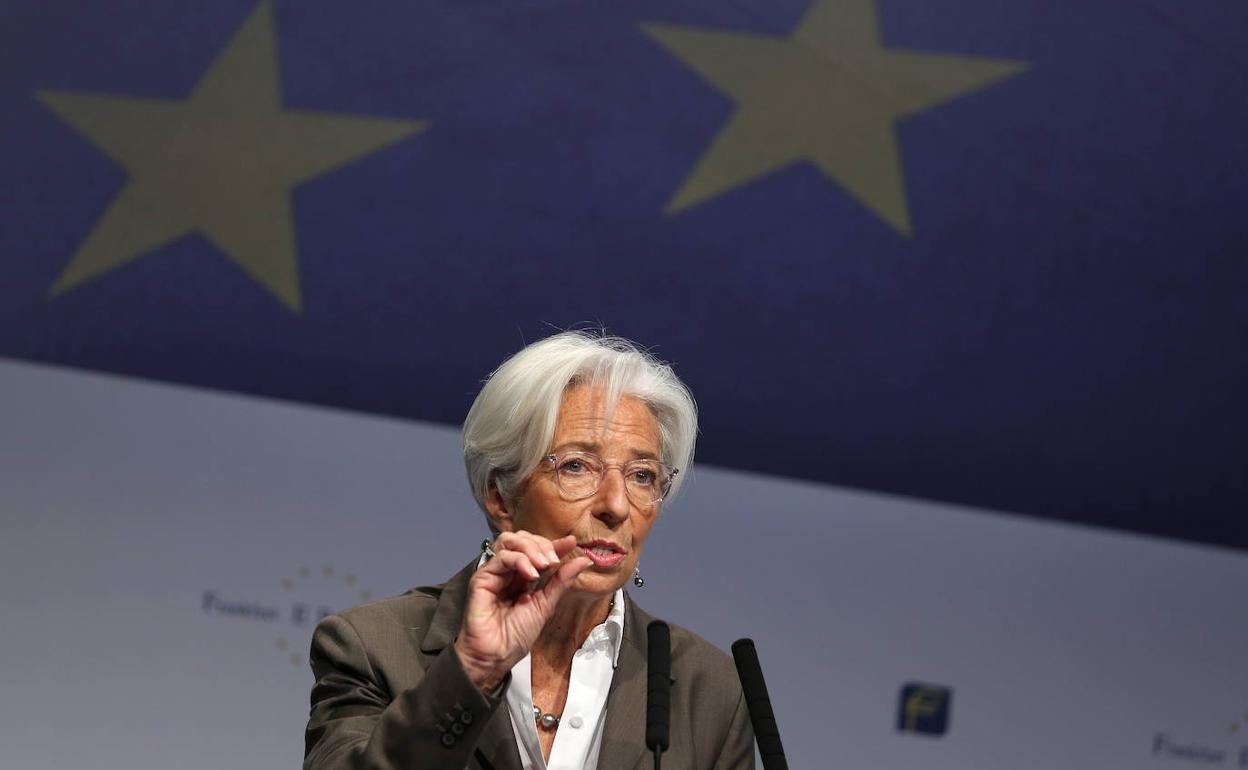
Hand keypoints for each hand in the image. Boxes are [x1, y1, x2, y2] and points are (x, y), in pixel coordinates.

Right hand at [453, 531, 591, 691]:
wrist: (496, 655)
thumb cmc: (517, 636)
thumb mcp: (546, 605)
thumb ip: (561, 581)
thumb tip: (584, 560)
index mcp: (523, 576)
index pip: (537, 550)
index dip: (554, 544)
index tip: (571, 543)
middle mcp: (508, 571)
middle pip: (522, 539)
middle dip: (541, 544)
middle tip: (554, 560)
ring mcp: (494, 572)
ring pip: (510, 541)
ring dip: (531, 548)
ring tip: (544, 565)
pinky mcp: (482, 577)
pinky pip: (501, 557)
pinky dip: (520, 560)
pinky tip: (531, 574)